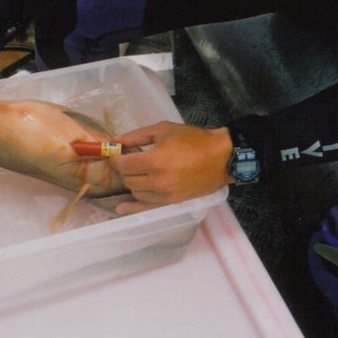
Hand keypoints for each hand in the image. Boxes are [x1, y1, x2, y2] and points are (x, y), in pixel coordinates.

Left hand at [109, 121, 234, 214]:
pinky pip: (147, 207)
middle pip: (128, 179)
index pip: (123, 165)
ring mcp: (165, 195)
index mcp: (155, 161)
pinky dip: (133, 207)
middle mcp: (158, 181)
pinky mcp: (172, 202)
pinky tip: (120, 208)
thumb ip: (137, 136)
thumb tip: (116, 141)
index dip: (115, 159)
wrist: (221, 158)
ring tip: (139, 172)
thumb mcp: (164, 130)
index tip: (116, 153)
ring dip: (133, 182)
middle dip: (125, 169)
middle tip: (130, 160)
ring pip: (136, 192)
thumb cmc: (193, 140)